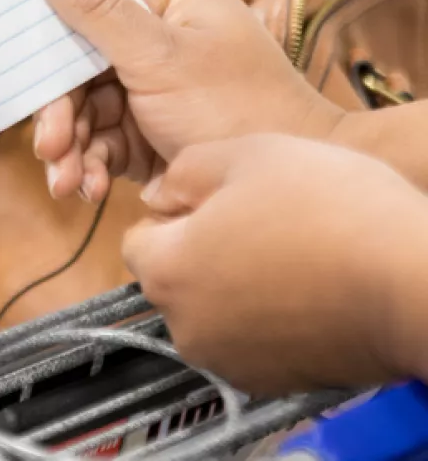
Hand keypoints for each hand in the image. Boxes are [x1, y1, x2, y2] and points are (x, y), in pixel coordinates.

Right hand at [31, 0, 342, 200]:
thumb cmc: (239, 107)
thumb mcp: (158, 55)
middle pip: (76, 61)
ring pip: (82, 108)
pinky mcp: (146, 131)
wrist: (283, 192)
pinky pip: (97, 141)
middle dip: (60, 110)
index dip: (47, 29)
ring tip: (65, 182)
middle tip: (48, 144)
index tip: (14, 60)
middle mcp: (156, 34)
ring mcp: (149, 85)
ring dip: (69, 146)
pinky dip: (87, 165)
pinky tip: (85, 187)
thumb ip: (96, 8)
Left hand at [123, 134, 427, 393]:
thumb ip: (183, 171)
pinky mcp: (275, 381)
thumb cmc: (331, 209)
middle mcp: (186, 328)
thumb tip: (157, 195)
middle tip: (261, 221)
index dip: (174, 214)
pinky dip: (268, 317)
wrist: (414, 280)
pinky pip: (252, 340)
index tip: (218, 201)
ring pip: (214, 310)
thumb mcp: (246, 154)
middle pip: (173, 279)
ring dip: (235, 284)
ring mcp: (231, 361)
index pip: (136, 240)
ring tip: (292, 252)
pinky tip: (310, 287)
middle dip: (202, 251)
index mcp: (166, 272)